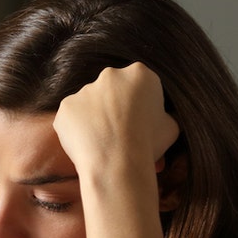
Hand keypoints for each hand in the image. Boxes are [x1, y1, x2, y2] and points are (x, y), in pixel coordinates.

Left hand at [52, 63, 180, 182]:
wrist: (117, 163)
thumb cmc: (148, 145)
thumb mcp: (171, 127)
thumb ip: (163, 115)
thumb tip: (160, 118)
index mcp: (140, 74)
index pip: (139, 86)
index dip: (141, 106)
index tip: (140, 123)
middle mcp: (110, 75)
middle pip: (112, 91)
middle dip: (115, 107)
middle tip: (119, 133)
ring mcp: (85, 90)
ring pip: (90, 104)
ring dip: (95, 119)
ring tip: (103, 144)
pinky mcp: (66, 106)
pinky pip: (73, 118)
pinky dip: (78, 130)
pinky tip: (88, 145)